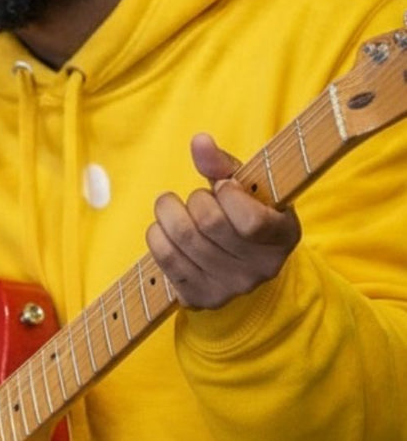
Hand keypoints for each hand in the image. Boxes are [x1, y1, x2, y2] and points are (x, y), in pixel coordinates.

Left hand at [146, 134, 300, 309]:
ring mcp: (230, 288)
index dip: (228, 194)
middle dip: (195, 199)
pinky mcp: (199, 299)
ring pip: (182, 237)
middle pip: (209, 223)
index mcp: (284, 237)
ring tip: (173, 207)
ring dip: (169, 212)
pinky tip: (165, 229)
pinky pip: (164, 257)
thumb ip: (224, 164)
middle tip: (197, 197)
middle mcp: (261, 269)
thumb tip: (199, 141)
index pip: (251, 221)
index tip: (224, 186)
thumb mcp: (246, 187)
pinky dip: (156, 234)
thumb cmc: (244, 213)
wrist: (239, 266)